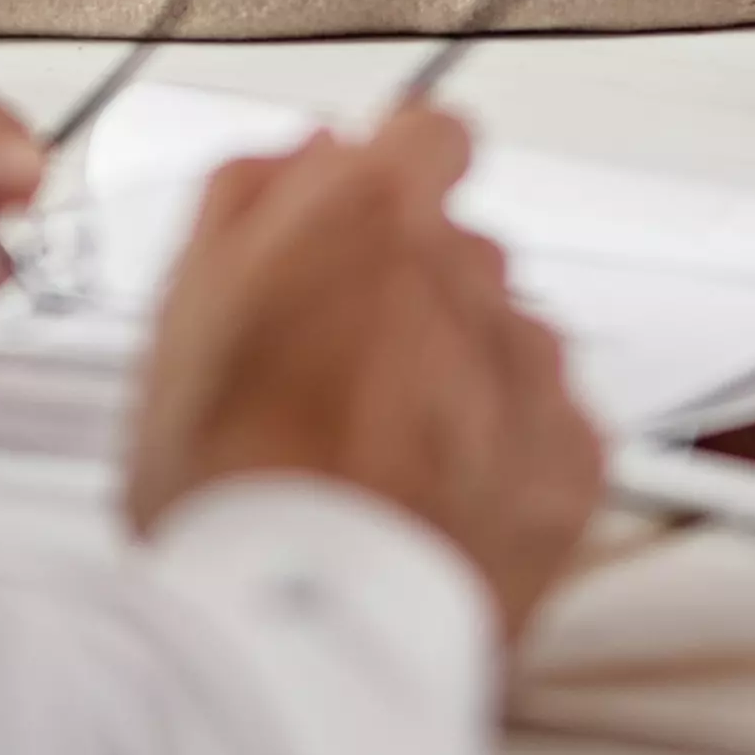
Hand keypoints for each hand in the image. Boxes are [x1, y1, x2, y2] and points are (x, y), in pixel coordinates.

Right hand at [126, 110, 608, 636]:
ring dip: (459, 374)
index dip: (397, 171)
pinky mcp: (570, 462)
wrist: (305, 620)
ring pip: (506, 339)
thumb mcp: (185, 310)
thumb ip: (247, 201)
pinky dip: (502, 454)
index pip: (430, 134)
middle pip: (462, 250)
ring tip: (378, 455)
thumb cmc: (231, 479)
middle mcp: (469, 277)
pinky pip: (548, 428)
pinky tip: (430, 500)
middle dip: (414, 294)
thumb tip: (298, 155)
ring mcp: (529, 369)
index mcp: (373, 217)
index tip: (374, 205)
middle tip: (339, 372)